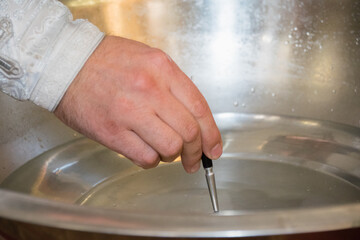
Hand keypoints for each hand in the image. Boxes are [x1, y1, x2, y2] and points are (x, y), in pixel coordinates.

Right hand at [54, 36, 221, 172]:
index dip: (211, 134)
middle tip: (194, 159)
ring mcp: (130, 112)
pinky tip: (146, 151)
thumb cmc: (106, 61)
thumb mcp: (148, 59)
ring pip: (171, 149)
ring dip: (172, 156)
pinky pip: (145, 158)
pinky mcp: (112, 132)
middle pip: (189, 132)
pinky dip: (151, 161)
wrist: (66, 63)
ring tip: (165, 152)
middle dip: (197, 152)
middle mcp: (149, 89)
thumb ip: (173, 85)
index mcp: (162, 69)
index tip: (213, 147)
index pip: (199, 108)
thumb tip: (192, 117)